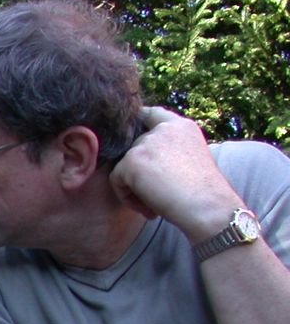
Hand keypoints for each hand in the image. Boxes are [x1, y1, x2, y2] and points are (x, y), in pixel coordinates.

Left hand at [110, 106, 242, 236]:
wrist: (208, 206)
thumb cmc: (203, 194)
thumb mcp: (189, 161)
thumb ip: (167, 152)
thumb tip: (141, 161)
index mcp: (182, 127)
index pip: (152, 114)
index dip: (138, 122)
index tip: (132, 134)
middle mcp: (164, 129)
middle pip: (133, 149)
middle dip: (140, 175)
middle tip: (158, 198)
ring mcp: (147, 142)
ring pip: (124, 167)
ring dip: (135, 189)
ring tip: (155, 207)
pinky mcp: (132, 160)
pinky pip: (116, 181)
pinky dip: (127, 198)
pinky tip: (149, 209)